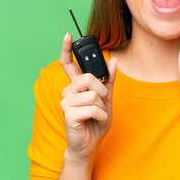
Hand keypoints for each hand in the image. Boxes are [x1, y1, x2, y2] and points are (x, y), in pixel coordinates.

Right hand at [59, 32, 116, 162]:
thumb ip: (109, 81)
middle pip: (87, 77)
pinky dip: (100, 116)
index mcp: (76, 86)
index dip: (67, 49)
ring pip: (93, 94)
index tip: (68, 35)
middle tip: (102, 103)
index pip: (68, 64)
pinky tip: (95, 121)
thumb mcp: (107, 100)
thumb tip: (113, 61)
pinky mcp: (68, 114)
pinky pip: (92, 108)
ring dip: (102, 107)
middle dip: (102, 91)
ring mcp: (66, 102)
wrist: (90, 145)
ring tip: (97, 115)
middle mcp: (68, 91)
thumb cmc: (96, 122)